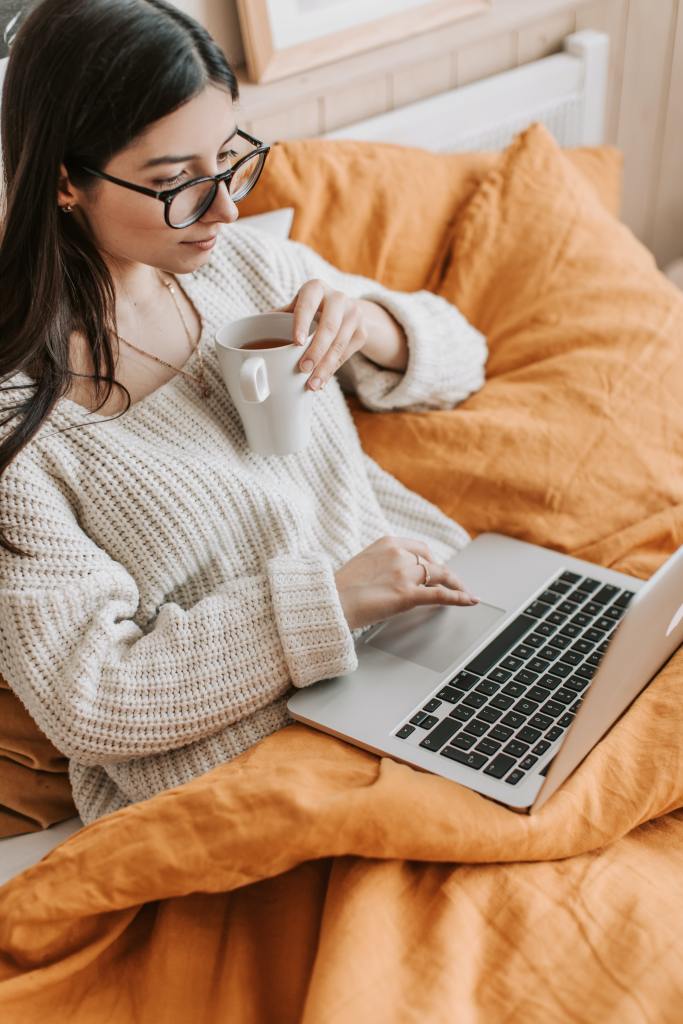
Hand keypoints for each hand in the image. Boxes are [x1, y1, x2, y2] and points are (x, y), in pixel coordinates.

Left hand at [275, 278, 367, 390]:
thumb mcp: (294, 308)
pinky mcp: (362, 332)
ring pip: (339, 344)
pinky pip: (346, 354)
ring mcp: (353, 314)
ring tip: (312, 385)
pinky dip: (333, 370)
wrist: (343, 310)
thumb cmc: (309, 310)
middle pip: (328, 327)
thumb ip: (276, 319)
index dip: (302, 322)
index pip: (308, 303)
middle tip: (303, 369)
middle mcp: (338, 297)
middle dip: (316, 351)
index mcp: (315, 288)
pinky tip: (322, 381)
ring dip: (325, 367)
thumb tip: (248, 340)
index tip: (295, 342)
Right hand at [334, 536, 478, 630]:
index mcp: (387, 543)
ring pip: (440, 575)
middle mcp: (398, 554)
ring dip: (455, 584)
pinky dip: (459, 597)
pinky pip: (440, 594)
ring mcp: (404, 574)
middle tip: (451, 583)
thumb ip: (382, 564)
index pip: (420, 548)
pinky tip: (471, 600)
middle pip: (432, 562)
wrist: (329, 602)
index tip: (435, 568)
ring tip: (464, 593)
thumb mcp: (363, 564)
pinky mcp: (407, 595)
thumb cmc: (340, 588)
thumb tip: (393, 575)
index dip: (431, 560)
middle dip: (444, 573)